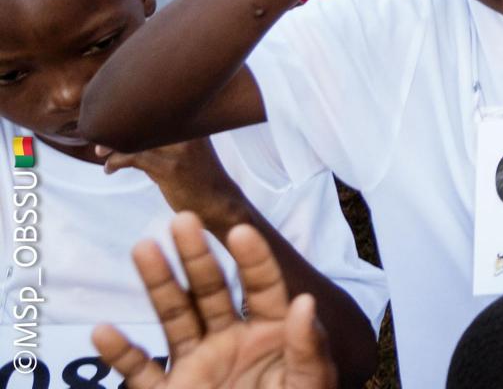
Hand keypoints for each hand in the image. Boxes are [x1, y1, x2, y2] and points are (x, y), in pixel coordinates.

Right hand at [88, 215, 336, 388]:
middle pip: (214, 290)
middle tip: (181, 218)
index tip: (238, 230)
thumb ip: (309, 347)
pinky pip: (141, 372)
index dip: (252, 257)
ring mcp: (198, 364)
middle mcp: (233, 340)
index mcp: (275, 332)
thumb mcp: (309, 384)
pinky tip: (104, 330)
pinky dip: (121, 354)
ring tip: (143, 248)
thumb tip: (305, 301)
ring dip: (160, 284)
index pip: (264, 285)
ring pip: (176, 317)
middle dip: (198, 256)